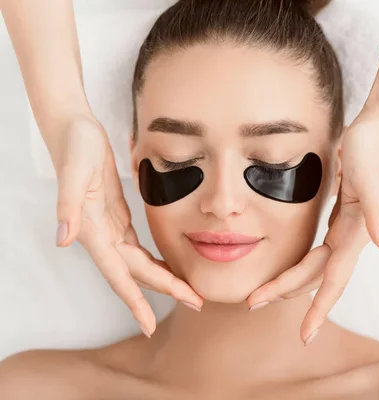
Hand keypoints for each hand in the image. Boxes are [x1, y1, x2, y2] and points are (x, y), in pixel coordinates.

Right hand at [53, 115, 202, 336]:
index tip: (150, 325)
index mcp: (93, 231)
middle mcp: (101, 236)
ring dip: (162, 280)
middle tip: (196, 303)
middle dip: (164, 292)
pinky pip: (137, 249)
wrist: (74, 130)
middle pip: (136, 273)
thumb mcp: (74, 171)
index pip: (117, 275)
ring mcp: (109, 229)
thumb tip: (64, 240)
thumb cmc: (75, 147)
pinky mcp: (116, 218)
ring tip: (189, 292)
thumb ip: (68, 205)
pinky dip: (153, 261)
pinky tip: (168, 266)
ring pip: (138, 264)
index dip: (134, 301)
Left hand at [247, 109, 378, 343]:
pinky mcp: (340, 218)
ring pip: (315, 266)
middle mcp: (350, 238)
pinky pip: (318, 250)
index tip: (304, 337)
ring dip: (291, 281)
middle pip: (315, 276)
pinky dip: (302, 264)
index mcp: (354, 235)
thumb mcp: (370, 179)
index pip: (333, 281)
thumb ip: (378, 213)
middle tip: (252, 304)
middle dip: (285, 292)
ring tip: (265, 293)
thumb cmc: (372, 152)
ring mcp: (345, 229)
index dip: (319, 310)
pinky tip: (291, 267)